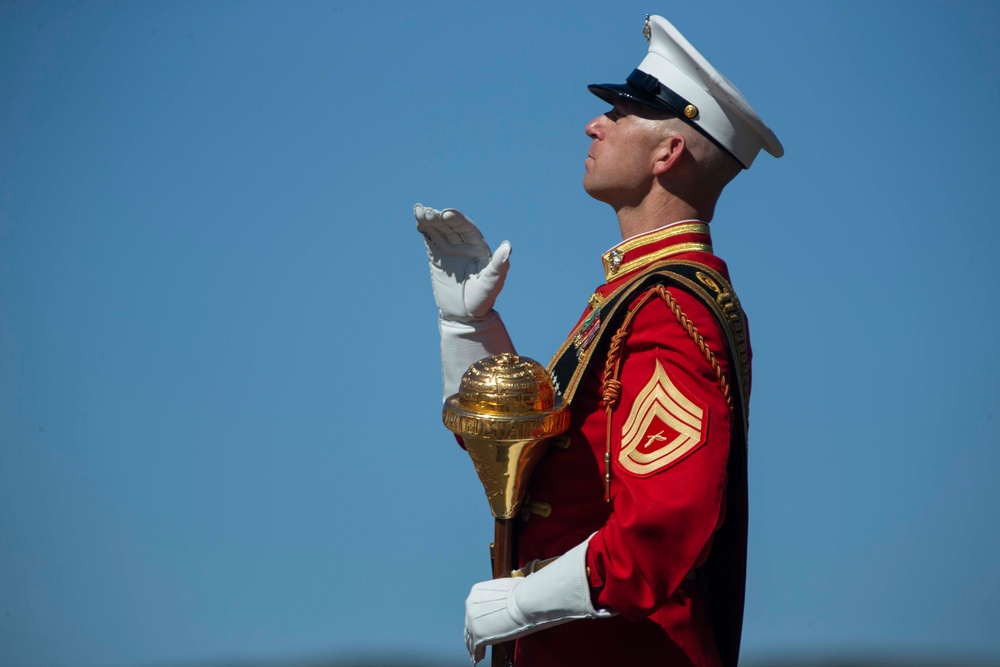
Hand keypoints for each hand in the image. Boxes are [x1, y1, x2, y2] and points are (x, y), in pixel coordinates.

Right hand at [414, 203, 510, 322]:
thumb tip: (507, 246)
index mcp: (479, 247)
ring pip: (439, 231)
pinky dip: (424, 230)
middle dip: (440, 218)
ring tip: (419, 211)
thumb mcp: (492, 283)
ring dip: (429, 221)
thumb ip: (499, 265)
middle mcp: (464, 245)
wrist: (464, 316)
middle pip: (451, 227)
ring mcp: (450, 249)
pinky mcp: (437, 256)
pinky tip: (417, 219)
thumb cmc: (482, 300)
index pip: (467, 229)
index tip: (446, 214)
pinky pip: (430, 240)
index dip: (457, 220)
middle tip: (428, 212)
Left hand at [463, 539, 613, 663]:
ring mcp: (472, 621)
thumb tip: (528, 584)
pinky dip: (476, 653)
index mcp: (477, 591)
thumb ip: (511, 590)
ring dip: (473, 643)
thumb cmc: (525, 593)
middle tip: (479, 639)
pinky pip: (474, 648)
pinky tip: (478, 658)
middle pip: (470, 621)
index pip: (474, 606)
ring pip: (469, 636)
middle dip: (475, 630)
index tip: (482, 623)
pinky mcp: (478, 636)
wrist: (527, 602)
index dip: (479, 616)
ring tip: (475, 652)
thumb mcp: (515, 586)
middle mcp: (471, 604)